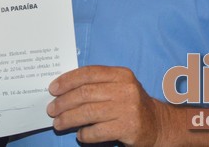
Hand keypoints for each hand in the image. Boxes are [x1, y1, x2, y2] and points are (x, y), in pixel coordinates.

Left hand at [46, 65, 160, 145]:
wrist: (157, 125)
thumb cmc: (130, 104)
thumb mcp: (118, 87)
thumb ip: (96, 84)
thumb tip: (62, 90)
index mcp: (121, 74)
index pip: (88, 73)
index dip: (67, 80)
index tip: (53, 89)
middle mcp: (126, 89)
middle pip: (85, 93)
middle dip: (64, 102)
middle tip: (51, 109)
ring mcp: (128, 109)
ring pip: (88, 112)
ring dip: (68, 119)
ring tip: (58, 123)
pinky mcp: (128, 128)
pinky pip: (98, 131)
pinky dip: (85, 134)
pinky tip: (79, 135)